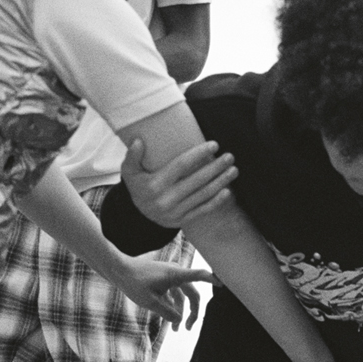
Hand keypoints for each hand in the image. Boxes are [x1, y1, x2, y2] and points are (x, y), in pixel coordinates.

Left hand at [114, 255, 216, 328]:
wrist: (119, 270)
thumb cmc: (134, 283)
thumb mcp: (150, 302)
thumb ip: (167, 312)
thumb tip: (178, 319)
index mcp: (175, 275)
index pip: (199, 276)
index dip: (212, 280)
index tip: (223, 284)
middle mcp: (175, 274)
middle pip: (192, 294)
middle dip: (192, 312)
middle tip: (188, 328)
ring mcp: (169, 276)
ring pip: (182, 296)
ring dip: (180, 312)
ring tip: (176, 330)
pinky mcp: (163, 279)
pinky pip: (173, 294)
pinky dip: (173, 306)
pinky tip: (169, 320)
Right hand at [122, 137, 237, 228]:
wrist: (136, 217)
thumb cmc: (137, 186)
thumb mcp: (129, 172)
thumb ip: (132, 156)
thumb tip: (138, 141)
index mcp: (154, 185)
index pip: (181, 165)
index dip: (199, 154)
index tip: (214, 144)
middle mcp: (166, 199)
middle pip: (197, 180)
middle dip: (215, 167)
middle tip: (230, 156)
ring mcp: (175, 212)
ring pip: (203, 195)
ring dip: (220, 182)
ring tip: (233, 170)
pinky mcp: (182, 221)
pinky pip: (202, 210)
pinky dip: (216, 202)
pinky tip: (228, 191)